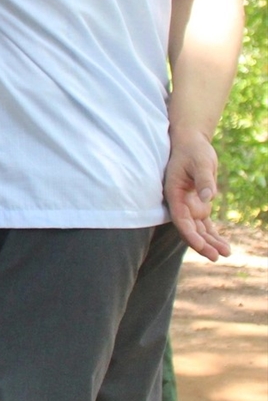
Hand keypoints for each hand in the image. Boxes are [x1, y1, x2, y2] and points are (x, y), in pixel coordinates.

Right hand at [165, 128, 231, 260]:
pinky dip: (213, 235)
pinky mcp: (199, 205)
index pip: (180, 220)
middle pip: (189, 229)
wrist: (191, 144)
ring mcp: (189, 205)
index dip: (190, 235)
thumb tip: (209, 197)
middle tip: (217, 256)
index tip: (202, 247)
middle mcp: (179, 203)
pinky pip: (205, 224)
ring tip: (226, 253)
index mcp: (174, 193)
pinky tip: (224, 246)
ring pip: (198, 229)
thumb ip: (204, 180)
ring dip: (209, 242)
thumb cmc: (193, 151)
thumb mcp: (201, 162)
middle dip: (201, 244)